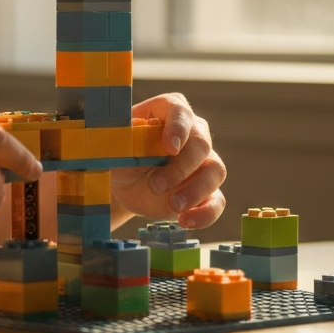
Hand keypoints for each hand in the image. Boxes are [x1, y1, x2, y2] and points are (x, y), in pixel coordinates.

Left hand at [110, 92, 225, 228]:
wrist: (125, 184)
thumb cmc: (120, 155)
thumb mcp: (116, 147)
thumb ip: (125, 138)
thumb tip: (136, 128)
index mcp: (166, 112)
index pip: (179, 111)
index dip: (178, 128)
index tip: (169, 148)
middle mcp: (192, 132)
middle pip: (201, 144)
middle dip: (180, 167)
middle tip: (156, 185)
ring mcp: (203, 162)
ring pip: (215, 171)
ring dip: (195, 190)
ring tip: (173, 206)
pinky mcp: (207, 190)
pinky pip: (217, 200)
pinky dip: (205, 213)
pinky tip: (186, 221)